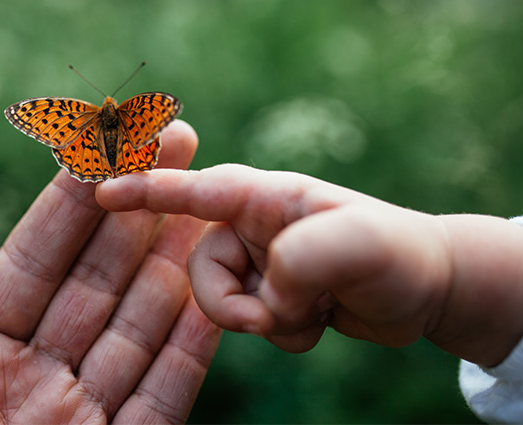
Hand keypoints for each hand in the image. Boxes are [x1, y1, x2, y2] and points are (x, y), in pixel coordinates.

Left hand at [0, 121, 220, 423]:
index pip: (29, 264)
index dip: (67, 200)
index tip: (99, 138)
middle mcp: (31, 388)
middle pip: (96, 282)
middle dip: (136, 208)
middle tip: (172, 137)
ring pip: (138, 330)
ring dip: (173, 261)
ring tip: (204, 193)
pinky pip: (162, 402)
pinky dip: (190, 349)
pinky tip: (210, 292)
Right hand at [96, 164, 522, 365]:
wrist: (422, 288)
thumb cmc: (397, 252)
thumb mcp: (361, 247)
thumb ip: (302, 259)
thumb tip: (266, 289)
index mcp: (263, 196)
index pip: (192, 191)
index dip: (144, 190)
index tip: (100, 191)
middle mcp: (250, 224)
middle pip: (198, 266)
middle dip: (229, 301)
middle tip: (273, 314)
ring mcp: (255, 260)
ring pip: (218, 302)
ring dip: (264, 320)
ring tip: (313, 313)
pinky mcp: (265, 291)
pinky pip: (244, 322)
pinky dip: (278, 331)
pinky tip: (315, 320)